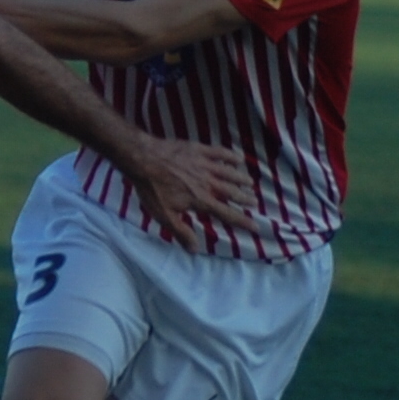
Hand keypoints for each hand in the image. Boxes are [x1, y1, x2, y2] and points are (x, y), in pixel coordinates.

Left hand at [120, 137, 252, 249]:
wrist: (143, 158)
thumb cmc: (152, 188)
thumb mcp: (164, 215)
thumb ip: (181, 232)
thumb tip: (195, 249)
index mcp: (201, 200)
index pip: (227, 213)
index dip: (242, 221)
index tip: (256, 226)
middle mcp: (208, 183)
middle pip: (232, 192)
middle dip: (245, 198)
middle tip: (254, 201)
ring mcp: (204, 164)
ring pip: (229, 172)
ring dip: (241, 179)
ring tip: (250, 183)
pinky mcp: (199, 149)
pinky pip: (220, 153)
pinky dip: (231, 156)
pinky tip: (238, 159)